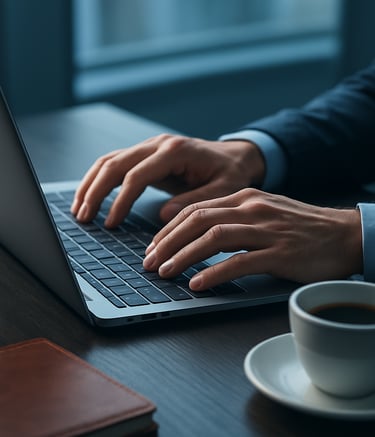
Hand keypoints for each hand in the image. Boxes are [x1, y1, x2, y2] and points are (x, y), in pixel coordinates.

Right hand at [71, 134, 264, 226]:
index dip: (120, 201)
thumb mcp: (223, 189)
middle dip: (95, 191)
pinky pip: (117, 163)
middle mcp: (158, 144)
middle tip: (84, 217)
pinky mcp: (147, 155)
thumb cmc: (231, 173)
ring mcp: (151, 147)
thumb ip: (195, 200)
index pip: (137, 175)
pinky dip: (100, 179)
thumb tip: (164, 216)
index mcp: (175, 151)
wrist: (235, 156)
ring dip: (91, 184)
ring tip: (80, 209)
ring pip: (110, 160)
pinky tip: (91, 195)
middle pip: (115, 163)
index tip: (111, 224)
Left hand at [143, 188, 362, 288]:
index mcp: (244, 197)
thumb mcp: (264, 212)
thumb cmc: (301, 227)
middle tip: (149, 261)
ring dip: (183, 256)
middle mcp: (251, 209)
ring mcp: (266, 230)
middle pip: (197, 220)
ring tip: (164, 272)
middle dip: (167, 241)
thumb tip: (199, 234)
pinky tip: (198, 284)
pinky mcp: (280, 253)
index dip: (169, 228)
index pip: (195, 209)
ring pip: (213, 238)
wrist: (344, 234)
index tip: (153, 246)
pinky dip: (214, 273)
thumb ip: (233, 218)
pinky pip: (239, 262)